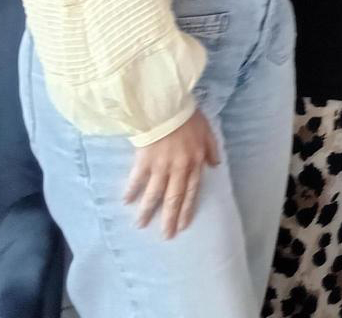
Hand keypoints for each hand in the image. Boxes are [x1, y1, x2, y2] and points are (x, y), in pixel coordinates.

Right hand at [124, 110, 219, 237]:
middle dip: (169, 218)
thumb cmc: (188, 116)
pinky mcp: (144, 161)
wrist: (168, 105)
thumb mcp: (207, 130)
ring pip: (154, 194)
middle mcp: (178, 168)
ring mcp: (160, 166)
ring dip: (147, 211)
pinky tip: (126, 201)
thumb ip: (212, 148)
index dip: (187, 209)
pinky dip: (131, 191)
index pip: (192, 191)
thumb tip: (215, 165)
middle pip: (173, 198)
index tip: (183, 225)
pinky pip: (137, 180)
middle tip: (166, 236)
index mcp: (194, 162)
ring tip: (141, 225)